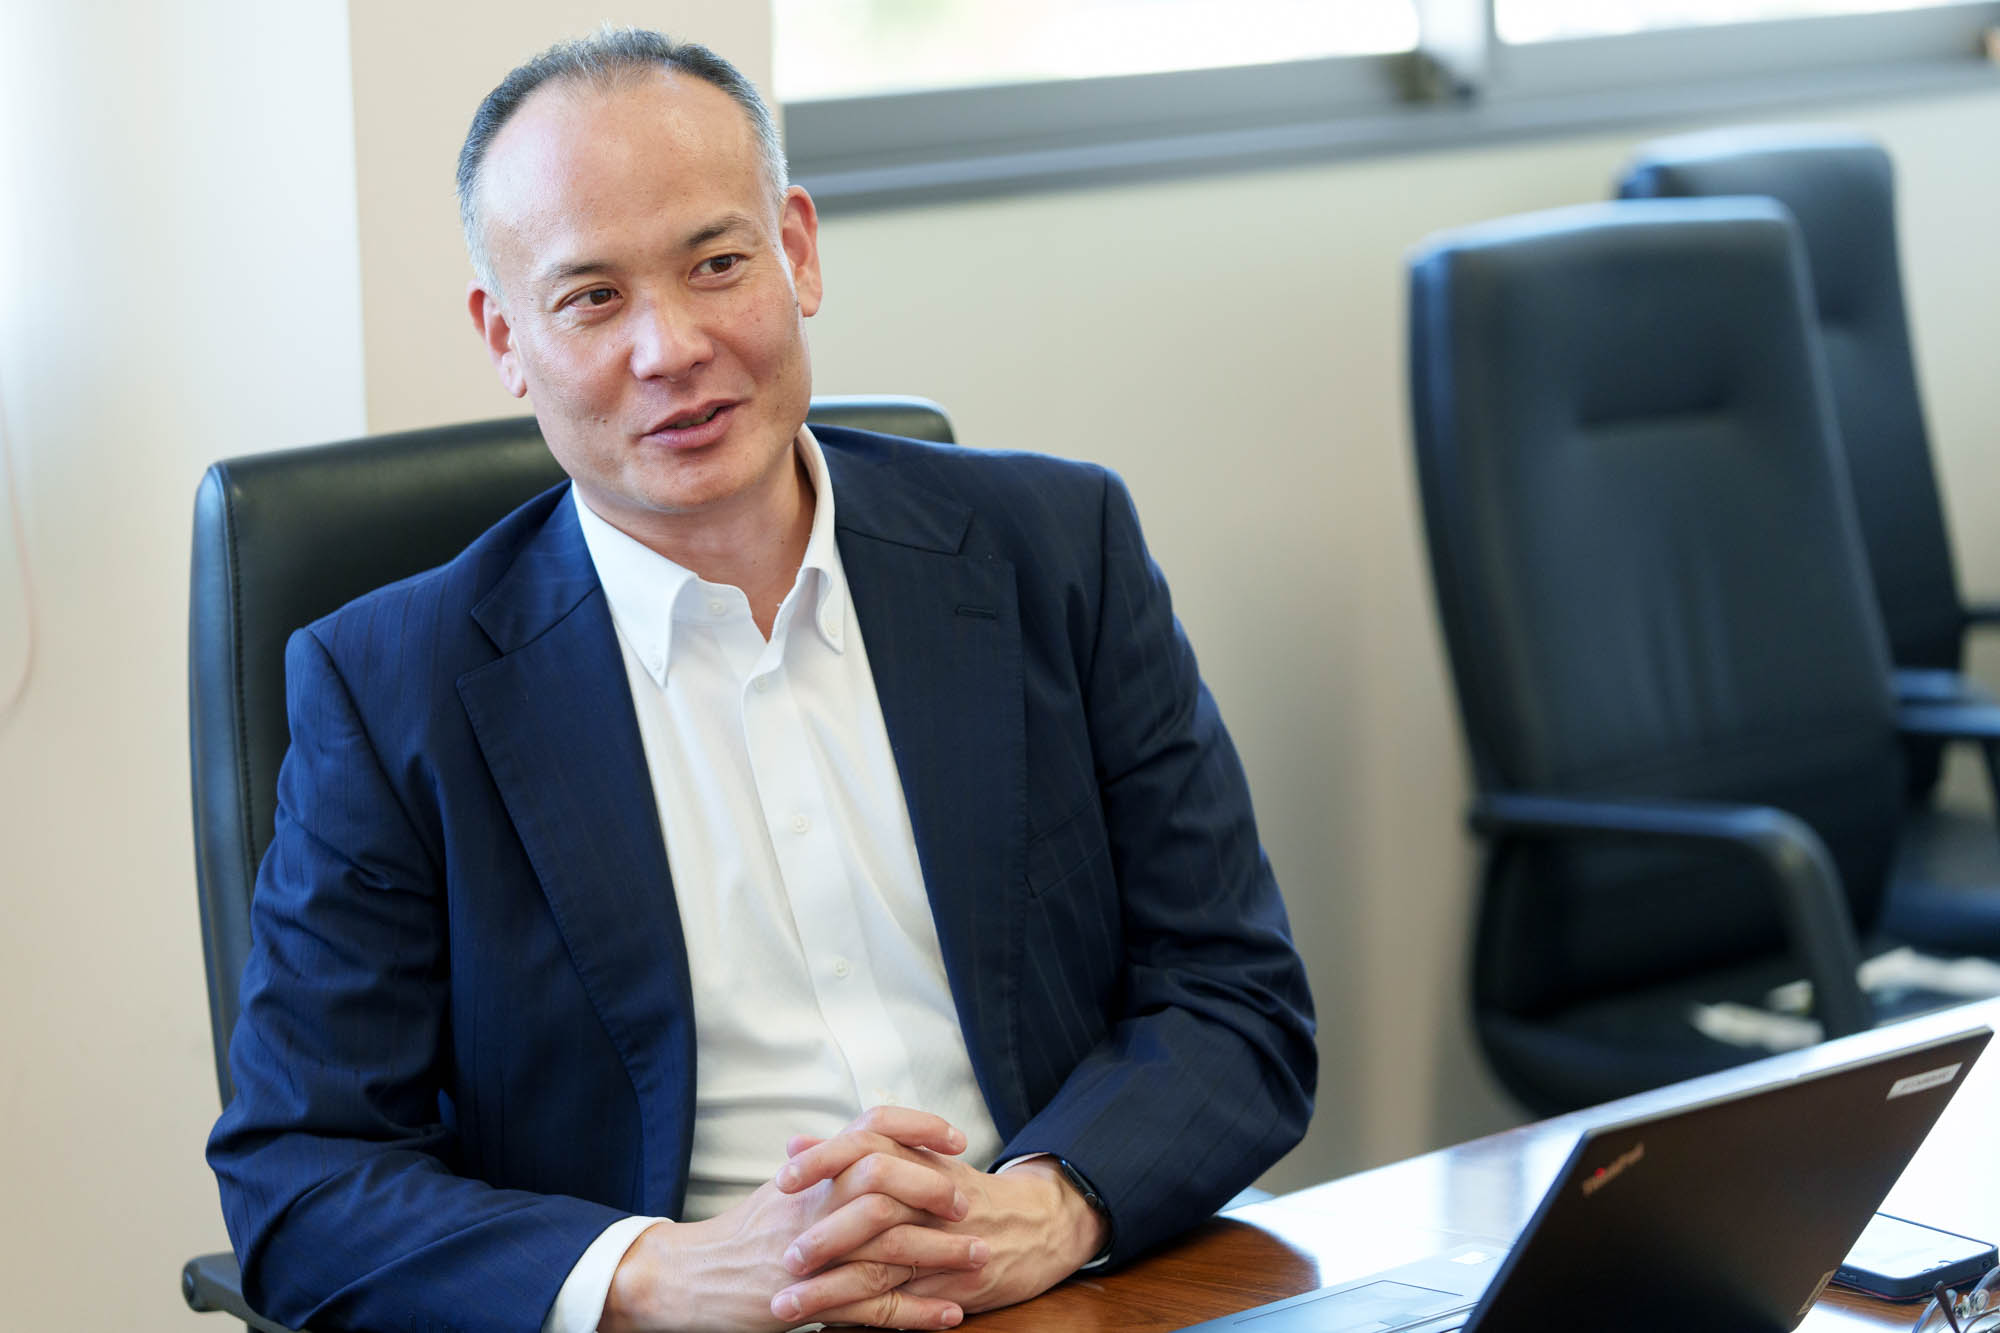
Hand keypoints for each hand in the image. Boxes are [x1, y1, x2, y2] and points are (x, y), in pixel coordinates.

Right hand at [599, 1108, 988, 1331]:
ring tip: (981, 1257)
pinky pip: (875, 1307)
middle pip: (884, 1181)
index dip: (918, 1127)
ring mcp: (814, 1251)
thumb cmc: (742, 1234)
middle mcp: (814, 1203)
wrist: (689, 1279)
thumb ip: (827, 1164)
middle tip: (968, 1204)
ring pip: (887, 1245)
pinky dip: (917, 1313)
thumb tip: (864, 1138)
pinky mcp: (813, 1298)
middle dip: (934, 1191)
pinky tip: (950, 1316)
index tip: (955, 1139)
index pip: (871, 1128)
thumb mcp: (784, 1189)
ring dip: (941, 1253)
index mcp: (813, 1173)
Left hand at [776, 1146, 1106, 1320]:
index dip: (823, 1163)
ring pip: (879, 1266)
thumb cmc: (964, 1192)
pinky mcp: (951, 1285)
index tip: (781, 1180)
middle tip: (780, 1256)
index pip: (866, 1149)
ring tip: (783, 1306)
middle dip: (821, 1235)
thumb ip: (852, 1154)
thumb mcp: (915, 1161)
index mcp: (916, 1162)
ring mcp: (941, 1245)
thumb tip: (793, 1144)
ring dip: (828, 1290)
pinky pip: (902, 1304)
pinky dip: (863, 1317)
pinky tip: (827, 1328)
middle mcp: (928, 1201)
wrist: (1037, 1224)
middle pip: (871, 1209)